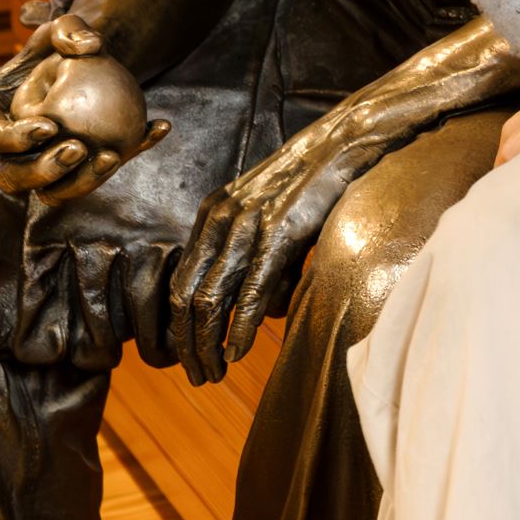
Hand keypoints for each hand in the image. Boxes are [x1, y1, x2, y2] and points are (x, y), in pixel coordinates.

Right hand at [0, 12, 167, 204]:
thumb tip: (90, 45)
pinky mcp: (69, 175)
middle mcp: (4, 151)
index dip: (12, 139)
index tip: (49, 126)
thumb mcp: (61, 28)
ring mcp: (34, 167)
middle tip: (78, 148)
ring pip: (50, 192)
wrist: (84, 69)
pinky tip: (157, 128)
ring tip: (110, 156)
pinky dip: (129, 155)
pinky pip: (92, 177)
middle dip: (42, 171)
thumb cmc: (61, 47)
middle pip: (13, 176)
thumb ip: (70, 28)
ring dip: (80, 182)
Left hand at [163, 115, 371, 382]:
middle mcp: (221, 220)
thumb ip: (252, 255)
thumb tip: (258, 311)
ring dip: (208, 344)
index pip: (179, 283)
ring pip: (212, 300)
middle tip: (196, 376)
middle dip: (186, 344)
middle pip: (186, 297)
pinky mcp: (278, 233)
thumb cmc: (309, 183)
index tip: (185, 355)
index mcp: (212, 214)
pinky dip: (241, 327)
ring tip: (215, 372)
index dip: (178, 326)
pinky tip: (238, 351)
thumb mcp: (266, 214)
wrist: (340, 143)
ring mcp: (248, 226)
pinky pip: (251, 291)